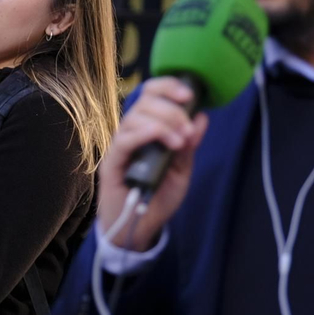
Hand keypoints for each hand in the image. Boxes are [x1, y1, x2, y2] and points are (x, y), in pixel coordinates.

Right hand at [95, 77, 207, 251]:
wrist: (139, 227)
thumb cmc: (157, 196)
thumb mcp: (181, 169)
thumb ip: (189, 144)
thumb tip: (202, 117)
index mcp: (146, 128)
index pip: (150, 94)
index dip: (167, 87)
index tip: (190, 94)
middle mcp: (131, 132)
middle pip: (144, 100)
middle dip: (172, 109)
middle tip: (188, 129)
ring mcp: (120, 146)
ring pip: (135, 117)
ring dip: (163, 123)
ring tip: (180, 142)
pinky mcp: (111, 162)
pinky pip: (125, 139)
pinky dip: (146, 133)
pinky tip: (163, 140)